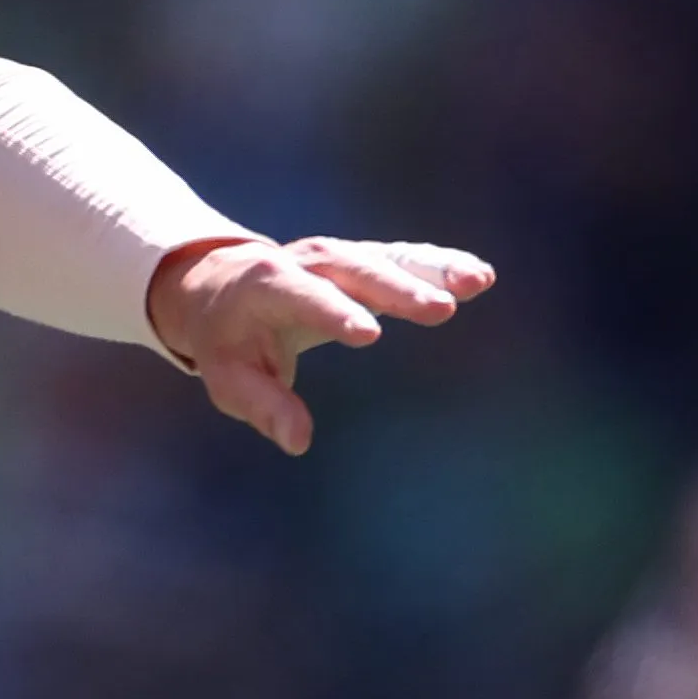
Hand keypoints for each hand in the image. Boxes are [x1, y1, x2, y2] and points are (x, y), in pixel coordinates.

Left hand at [148, 236, 493, 454]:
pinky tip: (479, 276)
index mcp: (264, 286)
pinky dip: (437, 264)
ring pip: (384, 258)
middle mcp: (304, 262)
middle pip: (353, 271)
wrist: (218, 286)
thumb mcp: (227, 376)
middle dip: (396, 288)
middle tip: (441, 308)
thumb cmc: (226, 339)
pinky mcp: (360, 259)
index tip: (369, 334)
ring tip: (477, 282)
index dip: (333, 312)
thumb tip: (298, 442)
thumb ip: (261, 406)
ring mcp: (336, 257)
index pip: (302, 297)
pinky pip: (401, 257)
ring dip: (431, 268)